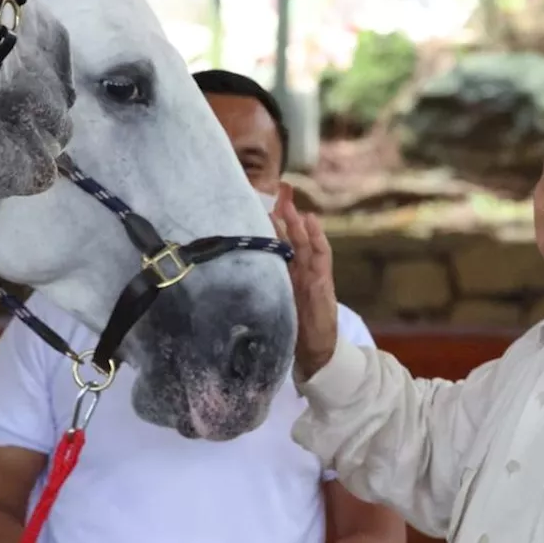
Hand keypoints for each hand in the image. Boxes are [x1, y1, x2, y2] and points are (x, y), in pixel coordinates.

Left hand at [271, 182, 337, 377]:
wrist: (316, 352)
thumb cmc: (290, 332)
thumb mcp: (265, 309)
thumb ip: (252, 293)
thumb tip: (220, 280)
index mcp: (282, 275)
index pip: (274, 243)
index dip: (268, 225)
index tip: (254, 203)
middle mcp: (297, 270)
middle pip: (290, 236)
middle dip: (284, 214)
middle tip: (278, 190)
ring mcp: (312, 274)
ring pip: (303, 242)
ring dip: (297, 221)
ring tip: (289, 201)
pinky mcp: (323, 282)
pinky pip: (321, 256)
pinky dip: (316, 238)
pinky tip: (311, 222)